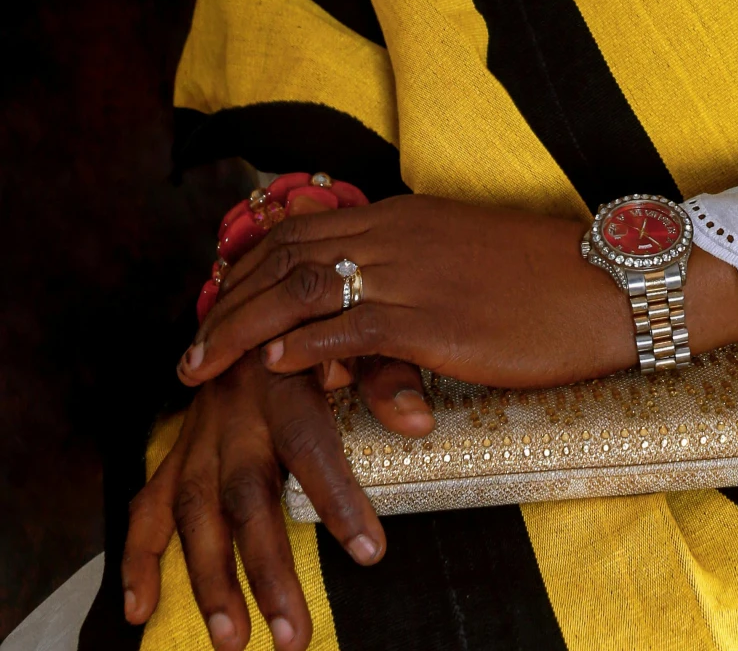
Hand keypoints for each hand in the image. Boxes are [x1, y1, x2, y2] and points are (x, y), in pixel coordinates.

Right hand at [122, 352, 404, 649]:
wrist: (248, 300)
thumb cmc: (313, 324)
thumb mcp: (356, 333)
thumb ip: (386, 374)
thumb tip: (419, 422)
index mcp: (283, 380)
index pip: (310, 444)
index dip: (337, 498)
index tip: (369, 552)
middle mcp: (235, 413)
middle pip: (246, 494)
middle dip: (267, 568)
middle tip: (294, 633)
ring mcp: (199, 437)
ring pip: (195, 511)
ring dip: (209, 580)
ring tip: (232, 639)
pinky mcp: (176, 453)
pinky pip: (146, 508)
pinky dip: (137, 560)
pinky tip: (139, 610)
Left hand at [177, 195, 737, 393]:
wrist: (609, 284)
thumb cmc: (547, 278)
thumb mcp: (467, 258)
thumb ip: (412, 270)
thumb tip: (369, 308)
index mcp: (407, 213)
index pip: (302, 228)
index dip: (248, 265)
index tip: (216, 300)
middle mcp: (400, 232)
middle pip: (285, 252)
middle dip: (226, 300)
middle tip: (190, 344)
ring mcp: (414, 273)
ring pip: (300, 288)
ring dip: (240, 328)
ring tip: (201, 367)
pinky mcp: (433, 320)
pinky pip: (346, 329)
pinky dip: (298, 349)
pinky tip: (270, 370)